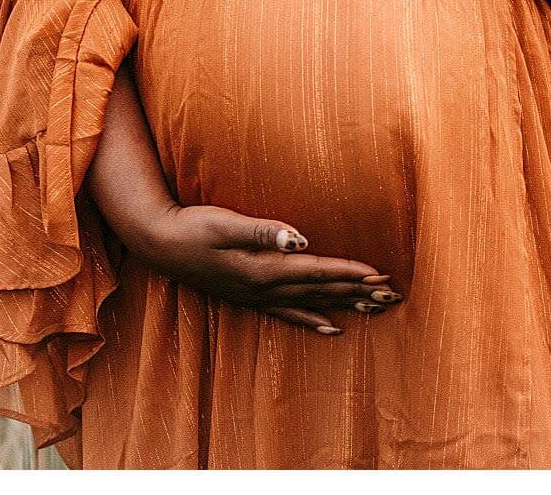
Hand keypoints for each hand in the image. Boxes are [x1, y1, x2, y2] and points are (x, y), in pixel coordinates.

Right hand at [137, 203, 401, 334]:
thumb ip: (264, 231)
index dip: (350, 272)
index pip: (317, 270)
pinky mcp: (248, 297)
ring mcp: (256, 296)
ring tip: (375, 310)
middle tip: (392, 295)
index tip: (380, 274)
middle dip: (358, 292)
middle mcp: (263, 288)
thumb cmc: (193, 226)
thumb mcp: (226, 223)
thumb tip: (299, 239)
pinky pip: (288, 314)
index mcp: (263, 268)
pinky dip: (312, 320)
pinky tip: (331, 328)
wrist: (158, 243)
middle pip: (320, 290)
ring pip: (310, 303)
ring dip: (344, 304)